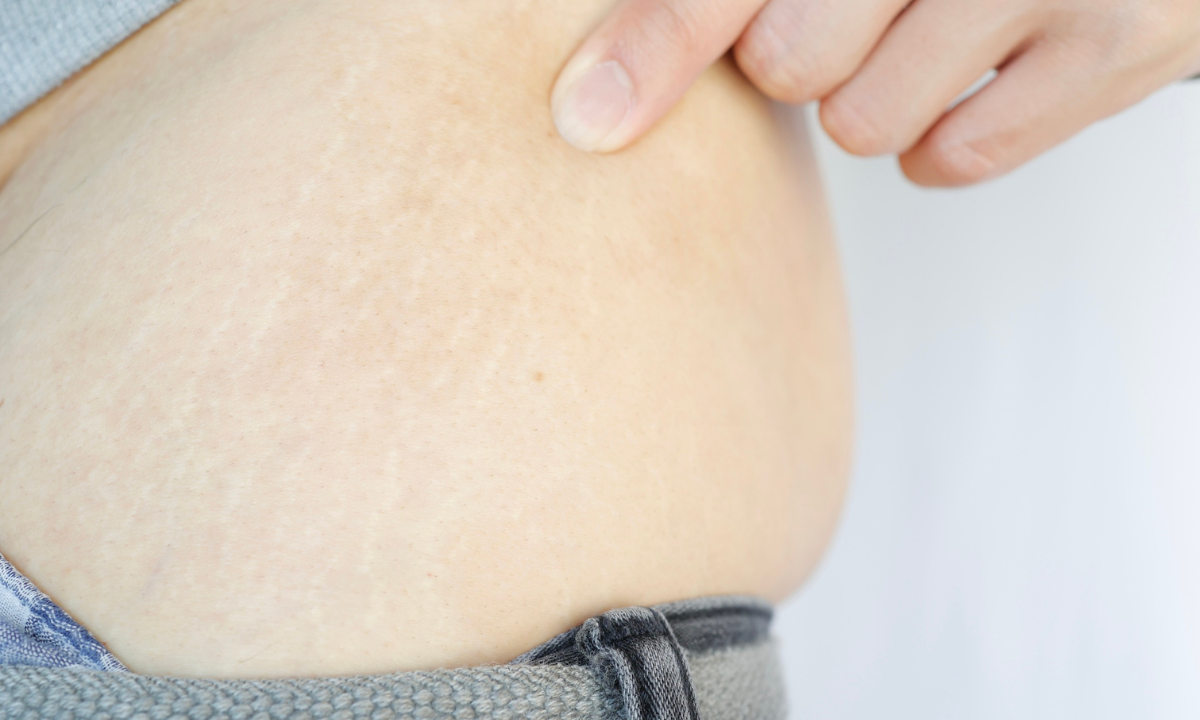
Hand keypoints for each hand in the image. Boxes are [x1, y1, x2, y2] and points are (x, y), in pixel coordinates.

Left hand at [550, 0, 1199, 185]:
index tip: (588, 119)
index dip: (654, 45)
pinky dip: (937, 141)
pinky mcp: (1118, 48)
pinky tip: (964, 78)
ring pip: (864, 124)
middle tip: (843, 15)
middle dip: (794, 59)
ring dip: (868, 100)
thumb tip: (602, 84)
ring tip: (914, 37)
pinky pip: (951, 158)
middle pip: (789, 63)